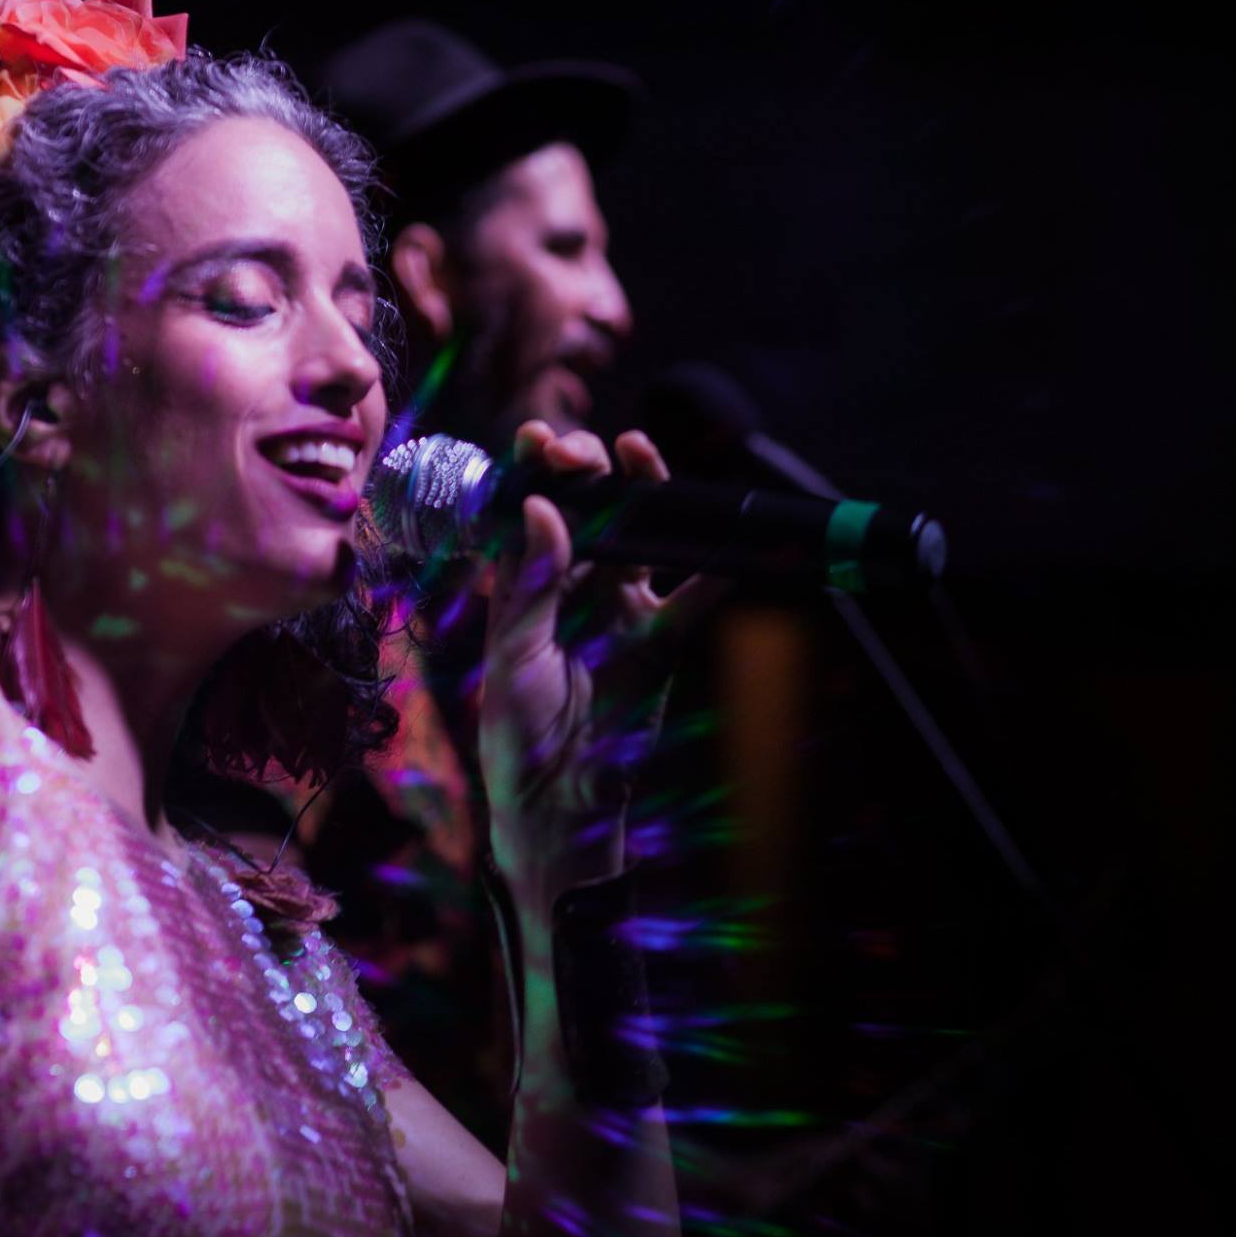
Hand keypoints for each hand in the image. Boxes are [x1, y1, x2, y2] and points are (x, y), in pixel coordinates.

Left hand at [480, 421, 720, 903]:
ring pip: (639, 537)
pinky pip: (691, 597)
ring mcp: (619, 608)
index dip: (533, 469)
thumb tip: (540, 508)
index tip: (537, 437)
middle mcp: (572, 586)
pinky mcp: (660, 639)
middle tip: (587, 450)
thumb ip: (531, 581)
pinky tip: (723, 543)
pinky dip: (712, 572)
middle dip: (587, 469)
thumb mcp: (513, 651)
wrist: (558, 800)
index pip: (528, 510)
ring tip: (639, 454)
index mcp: (523, 583)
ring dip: (644, 494)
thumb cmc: (516, 728)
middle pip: (588, 509)